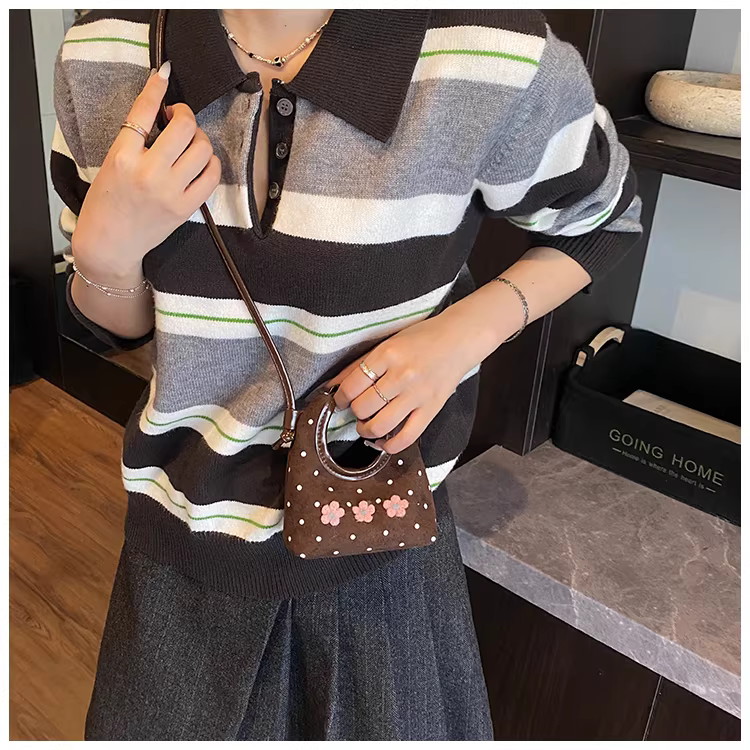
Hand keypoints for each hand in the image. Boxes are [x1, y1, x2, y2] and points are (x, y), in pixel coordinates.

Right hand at [72, 62, 220, 281]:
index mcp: (122, 158)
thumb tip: (161, 114)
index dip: (157, 89)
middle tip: (178, 119)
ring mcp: (170, 192)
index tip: (165, 74)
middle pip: (183, 128)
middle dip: (185, 116)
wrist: (110, 244)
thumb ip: (134, 141)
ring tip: (190, 143)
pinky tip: (201, 163)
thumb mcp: (111, 164)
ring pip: (203, 149)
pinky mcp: (186, 208)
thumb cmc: (107, 203)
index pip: (143, 113)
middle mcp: (148, 173)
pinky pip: (212, 176)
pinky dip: (211, 163)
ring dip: (200, 139)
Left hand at [330, 312, 483, 453]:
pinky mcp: (431, 410)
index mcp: (388, 354)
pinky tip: (382, 441)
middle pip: (363, 407)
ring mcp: (418, 395)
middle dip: (354, 412)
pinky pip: (406, 437)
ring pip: (380, 425)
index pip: (352, 385)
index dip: (341, 397)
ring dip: (365, 430)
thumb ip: (360, 364)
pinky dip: (389, 445)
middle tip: (357, 409)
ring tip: (366, 425)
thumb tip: (333, 384)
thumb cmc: (422, 339)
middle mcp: (402, 375)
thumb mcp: (387, 343)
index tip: (342, 399)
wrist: (458, 339)